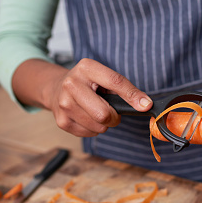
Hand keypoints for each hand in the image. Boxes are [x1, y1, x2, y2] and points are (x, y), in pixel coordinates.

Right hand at [13, 58, 152, 136]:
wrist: (56, 88)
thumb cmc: (86, 83)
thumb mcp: (103, 77)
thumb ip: (124, 88)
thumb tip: (145, 104)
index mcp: (86, 68)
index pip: (115, 82)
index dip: (132, 96)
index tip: (145, 105)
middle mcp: (72, 84)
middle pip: (104, 114)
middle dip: (114, 117)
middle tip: (111, 111)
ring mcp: (64, 104)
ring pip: (98, 127)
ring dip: (103, 124)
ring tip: (96, 111)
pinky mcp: (62, 121)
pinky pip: (89, 134)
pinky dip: (93, 129)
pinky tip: (86, 117)